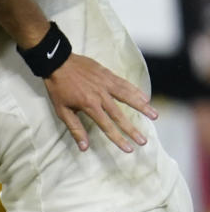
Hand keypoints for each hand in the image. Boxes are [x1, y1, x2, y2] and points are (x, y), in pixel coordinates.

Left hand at [43, 53, 157, 152]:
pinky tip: (145, 97)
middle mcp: (100, 95)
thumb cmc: (58, 87)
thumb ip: (75, 128)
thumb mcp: (61, 110)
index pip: (107, 126)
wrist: (57, 61)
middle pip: (119, 115)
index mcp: (89, 105)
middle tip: (144, 141)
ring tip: (155, 116)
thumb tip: (84, 147)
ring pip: (127, 97)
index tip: (129, 149)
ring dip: (142, 107)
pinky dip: (135, 90)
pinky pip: (124, 83)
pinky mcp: (107, 74)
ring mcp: (105, 83)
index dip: (118, 138)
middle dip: (132, 129)